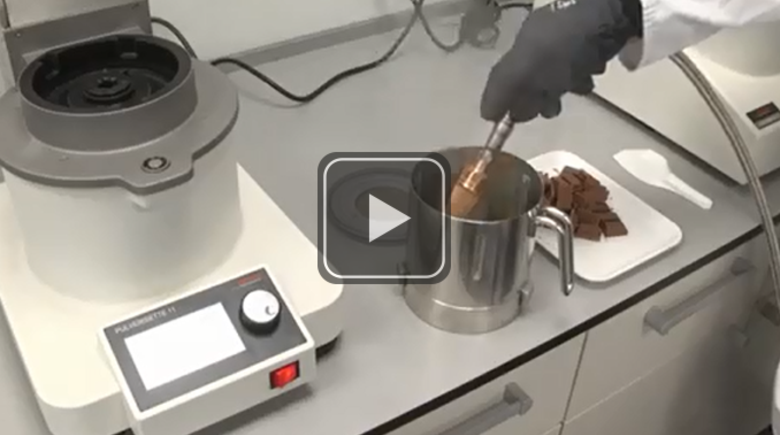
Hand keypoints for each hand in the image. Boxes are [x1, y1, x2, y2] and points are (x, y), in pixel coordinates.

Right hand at [480, 0, 641, 122]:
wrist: (619, 12)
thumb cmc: (570, 44)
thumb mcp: (530, 67)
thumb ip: (505, 89)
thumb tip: (486, 114)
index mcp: (523, 40)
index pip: (503, 75)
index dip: (499, 99)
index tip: (502, 122)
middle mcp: (542, 35)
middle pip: (530, 76)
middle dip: (536, 96)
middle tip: (548, 110)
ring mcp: (570, 36)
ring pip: (557, 71)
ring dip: (562, 87)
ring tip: (578, 90)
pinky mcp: (596, 38)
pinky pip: (581, 63)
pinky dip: (582, 73)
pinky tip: (592, 75)